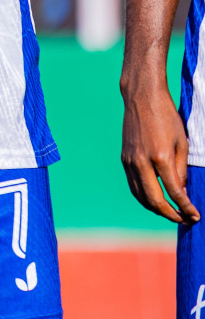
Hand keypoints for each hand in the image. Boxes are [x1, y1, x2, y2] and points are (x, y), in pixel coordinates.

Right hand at [121, 81, 198, 223]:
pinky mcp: (124, 159)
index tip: (195, 216)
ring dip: (156, 209)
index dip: (186, 207)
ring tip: (170, 213)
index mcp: (160, 157)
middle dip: (170, 214)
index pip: (174, 192)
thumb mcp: (182, 143)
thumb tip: (180, 191)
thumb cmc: (167, 117)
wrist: (142, 98)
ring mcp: (130, 161)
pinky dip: (144, 197)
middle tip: (184, 219)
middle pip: (154, 200)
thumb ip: (181, 169)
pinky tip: (154, 200)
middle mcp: (142, 162)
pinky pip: (133, 185)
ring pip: (140, 196)